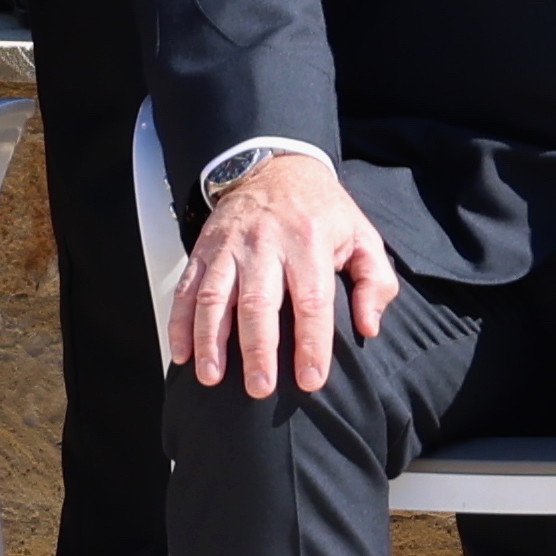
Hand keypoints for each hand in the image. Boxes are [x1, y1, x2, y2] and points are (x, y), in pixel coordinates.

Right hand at [174, 148, 400, 396]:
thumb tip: (369, 326)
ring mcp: (230, 246)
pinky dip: (180, 323)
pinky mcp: (204, 248)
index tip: (310, 380)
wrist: (276, 166)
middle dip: (257, 350)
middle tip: (259, 388)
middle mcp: (266, 243)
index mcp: (309, 242)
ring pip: (215, 297)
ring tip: (212, 378)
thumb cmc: (322, 212)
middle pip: (258, 302)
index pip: (312, 301)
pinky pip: (187, 288)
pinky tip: (182, 355)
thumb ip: (375, 280)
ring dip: (211, 340)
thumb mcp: (361, 235)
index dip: (311, 343)